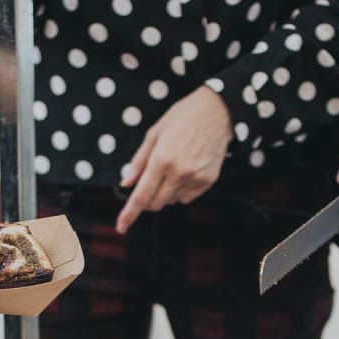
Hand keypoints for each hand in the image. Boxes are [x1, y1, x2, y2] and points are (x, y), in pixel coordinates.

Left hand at [116, 87, 233, 233]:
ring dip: (166, 193)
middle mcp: (178, 173)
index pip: (141, 195)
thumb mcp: (154, 133)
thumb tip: (126, 184)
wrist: (217, 112)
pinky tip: (186, 171)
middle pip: (155, 203)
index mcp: (161, 159)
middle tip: (150, 181)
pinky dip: (181, 191)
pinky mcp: (208, 182)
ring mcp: (195, 179)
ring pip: (172, 202)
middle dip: (148, 198)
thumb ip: (139, 161)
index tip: (121, 227)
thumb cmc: (183, 118)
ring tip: (173, 168)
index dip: (129, 213)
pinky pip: (187, 198)